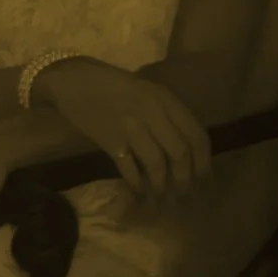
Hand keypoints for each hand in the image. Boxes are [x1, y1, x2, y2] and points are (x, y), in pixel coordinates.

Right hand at [34, 58, 212, 198]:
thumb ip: (165, 113)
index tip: (204, 178)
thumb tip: (183, 145)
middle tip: (184, 193)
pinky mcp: (110, 140)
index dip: (203, 161)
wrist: (73, 81)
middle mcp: (153, 112)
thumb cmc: (111, 84)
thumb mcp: (146, 91)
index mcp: (165, 99)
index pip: (196, 134)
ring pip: (157, 163)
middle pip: (180, 152)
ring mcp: (131, 127)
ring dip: (161, 185)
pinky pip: (129, 168)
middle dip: (185, 178)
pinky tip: (138, 190)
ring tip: (161, 196)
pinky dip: (136, 182)